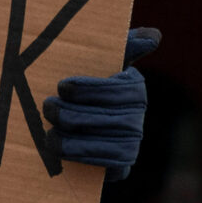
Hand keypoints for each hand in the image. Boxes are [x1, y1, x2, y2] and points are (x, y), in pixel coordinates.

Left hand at [44, 26, 159, 180]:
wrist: (69, 123)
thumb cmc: (81, 84)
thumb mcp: (95, 61)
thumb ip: (121, 45)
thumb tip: (154, 35)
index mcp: (134, 88)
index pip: (122, 89)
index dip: (92, 89)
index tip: (63, 86)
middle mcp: (137, 118)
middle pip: (112, 119)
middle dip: (75, 115)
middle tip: (48, 108)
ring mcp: (131, 144)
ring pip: (110, 145)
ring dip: (75, 141)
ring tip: (49, 134)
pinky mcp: (122, 166)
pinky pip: (110, 167)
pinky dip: (84, 160)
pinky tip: (61, 154)